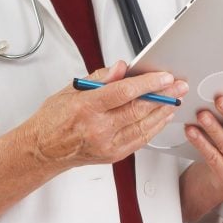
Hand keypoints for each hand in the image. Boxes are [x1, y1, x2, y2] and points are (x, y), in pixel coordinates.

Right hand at [22, 61, 188, 169]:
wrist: (43, 150)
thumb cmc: (53, 120)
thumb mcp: (71, 90)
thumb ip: (99, 78)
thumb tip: (121, 67)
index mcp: (86, 107)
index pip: (124, 92)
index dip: (148, 84)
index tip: (164, 77)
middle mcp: (98, 128)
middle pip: (139, 109)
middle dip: (164, 96)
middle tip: (179, 86)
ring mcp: (107, 144)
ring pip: (144, 126)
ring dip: (163, 112)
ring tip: (175, 99)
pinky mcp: (113, 155)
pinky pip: (140, 140)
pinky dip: (154, 127)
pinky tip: (162, 117)